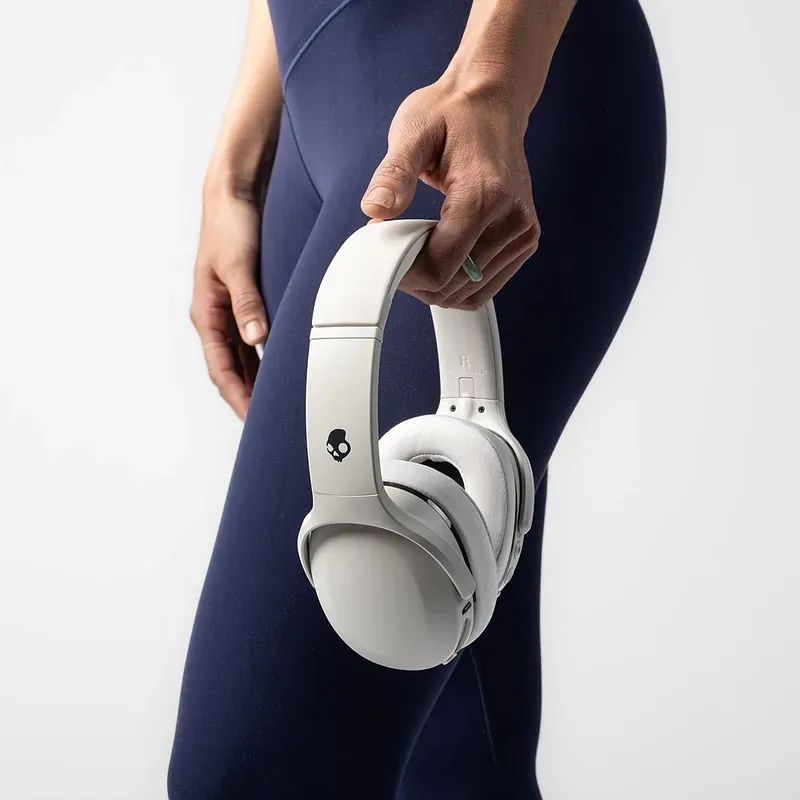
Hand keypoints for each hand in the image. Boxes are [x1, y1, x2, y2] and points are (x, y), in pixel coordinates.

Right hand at [190, 185, 267, 419]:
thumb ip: (247, 302)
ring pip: (241, 358)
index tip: (254, 419)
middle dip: (247, 397)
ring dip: (256, 381)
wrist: (233, 195)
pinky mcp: (243, 301)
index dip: (238, 397)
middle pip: (230, 370)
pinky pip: (251, 340)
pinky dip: (263, 358)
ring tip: (276, 404)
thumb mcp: (237, 266)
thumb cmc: (229, 226)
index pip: (221, 369)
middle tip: (269, 422)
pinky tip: (279, 369)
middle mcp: (216, 317)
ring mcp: (228, 310)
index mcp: (207, 314)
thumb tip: (256, 338)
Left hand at [360, 77, 539, 309]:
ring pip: (468, 295)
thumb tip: (375, 209)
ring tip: (420, 247)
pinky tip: (442, 255)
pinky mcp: (524, 242)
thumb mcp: (413, 132)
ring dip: (436, 284)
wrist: (493, 103)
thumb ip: (393, 174)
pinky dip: (457, 283)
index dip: (404, 271)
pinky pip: (484, 287)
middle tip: (399, 246)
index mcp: (485, 197)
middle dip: (417, 278)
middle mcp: (512, 221)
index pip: (440, 268)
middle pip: (452, 287)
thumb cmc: (454, 115)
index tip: (386, 252)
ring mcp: (522, 235)